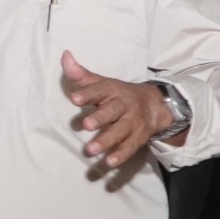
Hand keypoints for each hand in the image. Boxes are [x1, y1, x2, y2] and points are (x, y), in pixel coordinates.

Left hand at [61, 51, 176, 168]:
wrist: (155, 105)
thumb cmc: (118, 95)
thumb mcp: (103, 83)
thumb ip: (81, 75)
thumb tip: (64, 55)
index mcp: (113, 90)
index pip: (99, 89)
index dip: (87, 93)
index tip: (74, 98)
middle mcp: (124, 105)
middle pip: (113, 111)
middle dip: (100, 118)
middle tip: (87, 125)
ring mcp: (132, 122)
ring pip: (120, 131)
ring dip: (106, 141)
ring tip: (91, 150)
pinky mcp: (138, 137)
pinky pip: (130, 147)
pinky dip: (121, 155)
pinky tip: (110, 163)